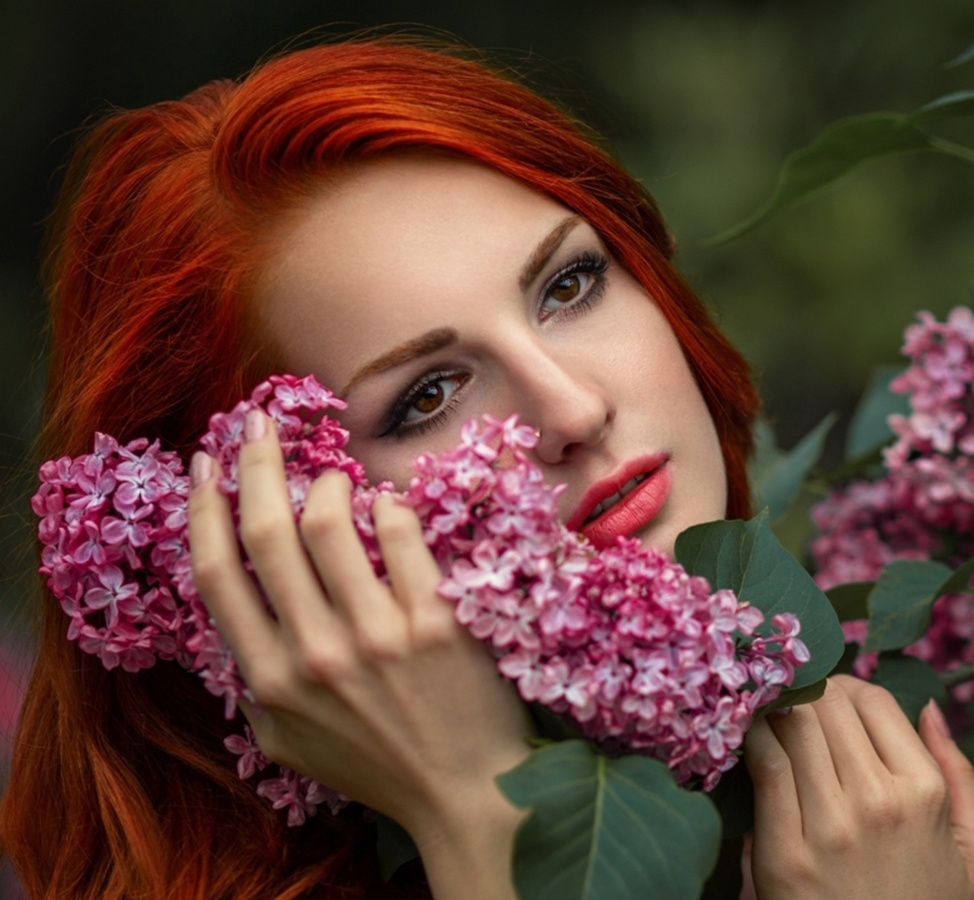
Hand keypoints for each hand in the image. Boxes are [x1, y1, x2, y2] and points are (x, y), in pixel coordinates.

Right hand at [187, 411, 531, 895]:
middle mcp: (318, 653)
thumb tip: (239, 615)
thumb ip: (256, 682)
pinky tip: (387, 508)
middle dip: (254, 464)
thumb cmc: (378, 762)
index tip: (205, 465)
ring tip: (332, 477)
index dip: (204, 509)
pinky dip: (386, 507)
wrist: (465, 790)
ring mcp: (379, 634)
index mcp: (272, 681)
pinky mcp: (437, 620)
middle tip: (258, 426)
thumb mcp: (290, 740)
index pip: (218, 575)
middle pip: (267, 532)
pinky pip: (400, 533)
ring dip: (324, 481)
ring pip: (329, 520)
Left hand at [744, 675, 973, 899]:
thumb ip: (960, 774)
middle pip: (829, 706)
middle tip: (796, 700)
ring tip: (771, 710)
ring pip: (794, 725)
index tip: (832, 697)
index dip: (848, 689)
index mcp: (924, 792)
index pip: (874, 700)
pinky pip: (764, 766)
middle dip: (810, 693)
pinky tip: (750, 736)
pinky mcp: (784, 852)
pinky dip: (754, 739)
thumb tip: (930, 708)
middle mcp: (879, 800)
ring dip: (779, 709)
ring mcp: (829, 826)